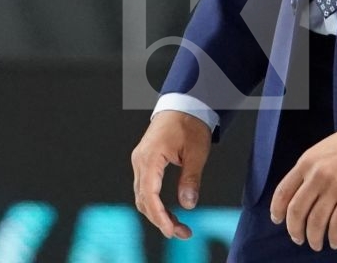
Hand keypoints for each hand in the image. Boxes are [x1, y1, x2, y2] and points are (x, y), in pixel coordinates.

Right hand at [131, 111, 211, 239]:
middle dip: (161, 220)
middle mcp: (140, 160)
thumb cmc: (190, 123)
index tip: (172, 230)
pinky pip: (145, 188)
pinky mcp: (144, 162)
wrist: (183, 103)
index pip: (150, 195)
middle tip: (182, 233)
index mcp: (150, 157)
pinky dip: (155, 204)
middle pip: (143, 200)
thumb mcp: (197, 152)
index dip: (160, 216)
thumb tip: (188, 204)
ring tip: (178, 227)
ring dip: (157, 214)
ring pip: (142, 196)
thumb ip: (191, 178)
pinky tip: (169, 213)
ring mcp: (140, 161)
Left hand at [270, 116, 336, 250]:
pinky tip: (335, 242)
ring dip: (314, 238)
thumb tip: (301, 194)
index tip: (277, 221)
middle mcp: (316, 176)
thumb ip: (310, 170)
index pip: (283, 191)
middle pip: (297, 211)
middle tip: (298, 239)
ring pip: (316, 222)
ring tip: (317, 244)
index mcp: (306, 163)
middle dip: (295, 230)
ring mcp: (335, 187)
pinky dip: (334, 237)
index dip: (277, 210)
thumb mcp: (322, 150)